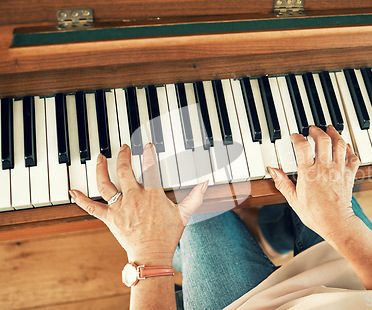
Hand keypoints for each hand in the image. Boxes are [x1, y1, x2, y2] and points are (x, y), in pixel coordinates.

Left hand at [70, 143, 207, 264]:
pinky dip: (81, 199)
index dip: (149, 154)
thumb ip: (195, 196)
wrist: (152, 255)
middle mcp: (134, 198)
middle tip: (123, 147)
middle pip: (124, 170)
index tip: (147, 145)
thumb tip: (205, 183)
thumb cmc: (168, 235)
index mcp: (152, 195)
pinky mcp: (110, 218)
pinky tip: (72, 191)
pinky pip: (92, 207)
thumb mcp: (184, 214)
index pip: (150, 168)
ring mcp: (120, 207)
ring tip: (100, 157)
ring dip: (100, 168)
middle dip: (122, 155)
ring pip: (106, 183)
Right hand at [268, 125, 359, 238]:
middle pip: (323, 140)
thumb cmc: (315, 214)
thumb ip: (283, 183)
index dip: (297, 137)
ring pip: (339, 144)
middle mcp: (324, 168)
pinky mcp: (349, 175)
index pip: (302, 146)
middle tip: (312, 129)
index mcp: (308, 173)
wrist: (336, 223)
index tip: (295, 136)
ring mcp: (338, 170)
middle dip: (317, 131)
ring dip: (334, 134)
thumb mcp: (293, 200)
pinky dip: (349, 149)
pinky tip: (345, 147)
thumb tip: (273, 171)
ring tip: (330, 130)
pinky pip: (352, 157)